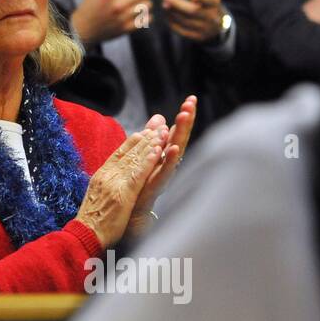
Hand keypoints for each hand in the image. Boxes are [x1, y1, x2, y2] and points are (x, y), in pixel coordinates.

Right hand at [70, 0, 158, 43]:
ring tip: (136, 3)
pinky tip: (138, 13)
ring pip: (148, 5)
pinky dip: (146, 15)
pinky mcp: (126, 29)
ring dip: (145, 2)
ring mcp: (123, 18)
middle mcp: (118, 5)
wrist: (83, 28)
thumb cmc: (91, 4)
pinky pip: (147, 19)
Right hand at [75, 128, 164, 248]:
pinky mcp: (123, 194)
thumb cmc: (91, 223)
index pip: (118, 154)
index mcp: (101, 176)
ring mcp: (114, 183)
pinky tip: (157, 152)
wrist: (84, 235)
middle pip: (128, 153)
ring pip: (135, 159)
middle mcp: (107, 175)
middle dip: (144, 138)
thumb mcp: (97, 198)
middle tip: (157, 125)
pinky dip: (148, 161)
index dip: (132, 142)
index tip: (143, 131)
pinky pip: (138, 174)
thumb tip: (111, 181)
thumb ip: (106, 186)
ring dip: (149, 144)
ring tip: (161, 132)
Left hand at [127, 95, 196, 234]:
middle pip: (178, 141)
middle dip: (185, 122)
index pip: (175, 134)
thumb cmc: (139, 192)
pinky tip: (172, 148)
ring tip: (184, 117)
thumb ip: (151, 139)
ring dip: (178, 135)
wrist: (129, 222)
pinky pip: (162, 174)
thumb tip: (159, 117)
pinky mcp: (153, 190)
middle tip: (190, 104)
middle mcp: (165, 168)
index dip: (183, 118)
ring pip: (173, 155)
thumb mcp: (145, 160)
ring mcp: (160, 179)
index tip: (190, 99)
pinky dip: (168, 161)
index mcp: (162, 160)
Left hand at [162, 0, 223, 42]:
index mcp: (215, 3)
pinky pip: (182, 31)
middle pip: (194, 11)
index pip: (211, 0)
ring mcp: (204, 28)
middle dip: (178, 4)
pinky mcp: (197, 36)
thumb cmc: (207, 0)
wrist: (215, 23)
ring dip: (172, 13)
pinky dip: (172, 22)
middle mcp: (211, 17)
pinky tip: (167, 14)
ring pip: (186, 22)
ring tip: (164, 5)